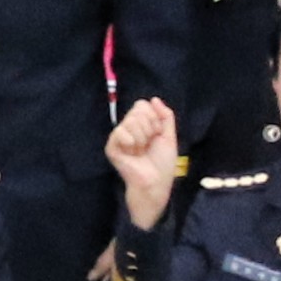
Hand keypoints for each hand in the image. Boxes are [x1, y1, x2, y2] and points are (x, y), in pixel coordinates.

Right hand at [103, 99, 181, 227]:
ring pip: (131, 121)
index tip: (157, 134)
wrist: (156, 181)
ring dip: (142, 137)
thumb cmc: (163, 163)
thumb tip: (154, 99)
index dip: (153, 118)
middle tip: (148, 144)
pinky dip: (131, 141)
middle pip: (137, 110)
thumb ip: (165, 115)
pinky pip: (120, 132)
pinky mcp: (111, 147)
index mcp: (141, 124)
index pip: (142, 104)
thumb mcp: (169, 136)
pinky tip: (132, 152)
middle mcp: (128, 128)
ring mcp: (119, 137)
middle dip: (149, 127)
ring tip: (141, 151)